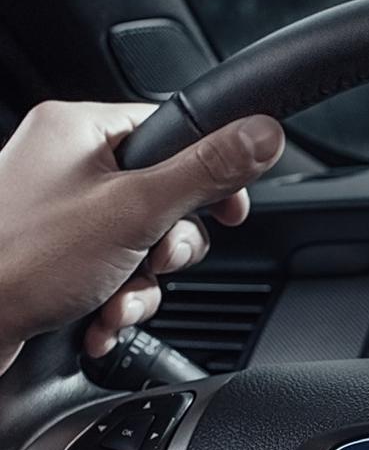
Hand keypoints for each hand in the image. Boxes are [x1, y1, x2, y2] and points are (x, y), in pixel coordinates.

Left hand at [0, 101, 284, 374]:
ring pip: (142, 244)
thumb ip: (206, 173)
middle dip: (168, 248)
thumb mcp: (135, 211)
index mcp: (78, 130)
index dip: (210, 175)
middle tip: (154, 260)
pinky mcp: (55, 258)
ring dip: (142, 286)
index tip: (230, 211)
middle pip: (165, 197)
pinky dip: (116, 302)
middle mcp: (66, 165)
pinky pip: (114, 273)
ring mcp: (58, 213)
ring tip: (115, 301)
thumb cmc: (20, 262)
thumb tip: (264, 135)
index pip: (173, 133)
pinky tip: (98, 319)